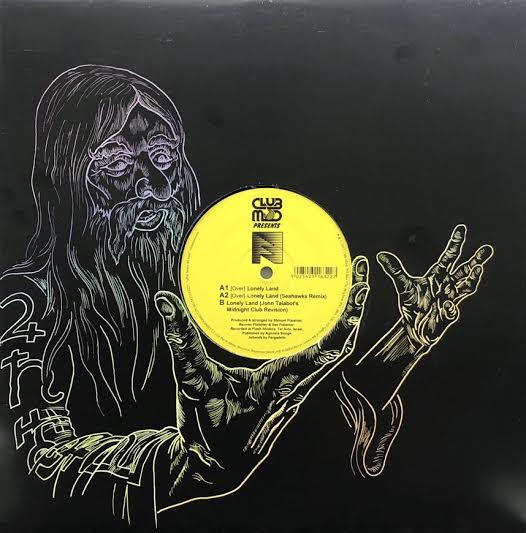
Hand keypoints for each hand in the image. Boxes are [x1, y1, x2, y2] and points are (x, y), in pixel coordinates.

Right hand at [154, 257, 369, 493]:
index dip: (346, 316)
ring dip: (343, 321)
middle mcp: (297, 386)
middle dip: (354, 308)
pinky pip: (317, 359)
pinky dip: (326, 336)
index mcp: (281, 384)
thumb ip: (182, 342)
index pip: (327, 347)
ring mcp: (296, 389)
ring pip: (331, 352)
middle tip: (359, 272)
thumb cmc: (207, 430)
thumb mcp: (192, 383)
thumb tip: (167, 302)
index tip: (358, 284)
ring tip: (347, 287)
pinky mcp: (289, 390)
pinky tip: (318, 318)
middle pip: (339, 344)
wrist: (214, 466)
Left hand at [376, 224, 492, 350]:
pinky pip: (452, 310)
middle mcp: (447, 285)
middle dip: (475, 260)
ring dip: (473, 278)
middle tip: (487, 249)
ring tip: (478, 269)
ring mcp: (450, 299)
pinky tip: (447, 305)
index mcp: (437, 276)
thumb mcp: (403, 285)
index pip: (448, 257)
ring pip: (467, 287)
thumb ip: (394, 270)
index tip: (461, 229)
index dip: (455, 243)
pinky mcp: (448, 315)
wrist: (414, 327)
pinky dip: (450, 307)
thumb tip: (381, 254)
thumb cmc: (412, 304)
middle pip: (464, 270)